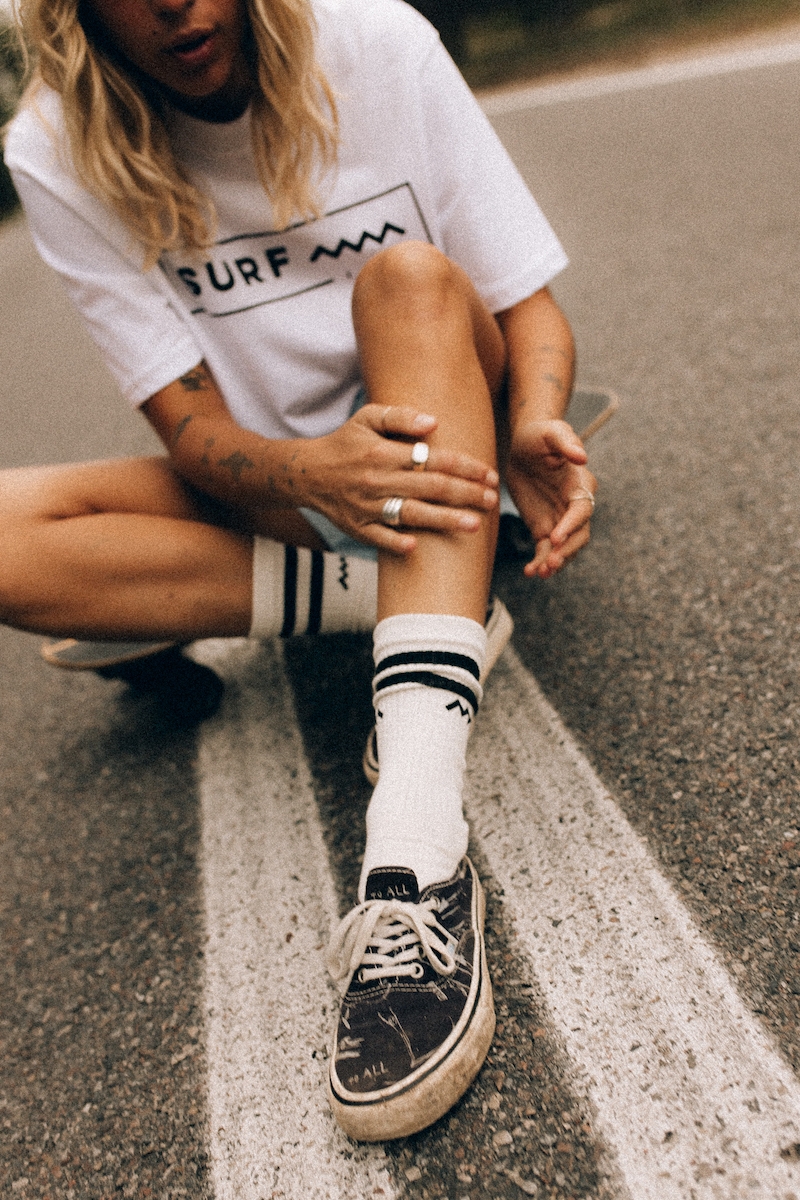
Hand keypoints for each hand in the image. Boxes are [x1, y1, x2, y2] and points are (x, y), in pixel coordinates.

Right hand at [296, 403, 498, 552]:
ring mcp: (367, 506)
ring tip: (475, 524)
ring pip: (411, 514)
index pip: (433, 459)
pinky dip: (396, 541)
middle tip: (493, 500)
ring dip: (444, 520)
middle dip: (465, 494)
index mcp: (383, 452)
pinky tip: (417, 545)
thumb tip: (434, 422)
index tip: (489, 474)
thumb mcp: (367, 418)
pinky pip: (379, 537)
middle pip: (430, 487)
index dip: (464, 467)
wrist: (308, 473)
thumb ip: (400, 416)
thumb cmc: (346, 443)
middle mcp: (377, 480)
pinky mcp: (357, 528)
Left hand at [505, 419, 595, 577]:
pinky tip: (530, 572)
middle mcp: (574, 505)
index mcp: (580, 485)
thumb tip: (582, 457)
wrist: (523, 445)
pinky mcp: (544, 527)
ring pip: (565, 548)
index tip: (555, 536)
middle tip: (551, 562)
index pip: (582, 510)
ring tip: (540, 572)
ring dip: (555, 561)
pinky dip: (540, 562)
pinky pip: (545, 550)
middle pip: (579, 535)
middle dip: (567, 550)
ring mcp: (560, 519)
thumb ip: (565, 443)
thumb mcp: (550, 432)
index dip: (571, 524)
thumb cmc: (539, 435)